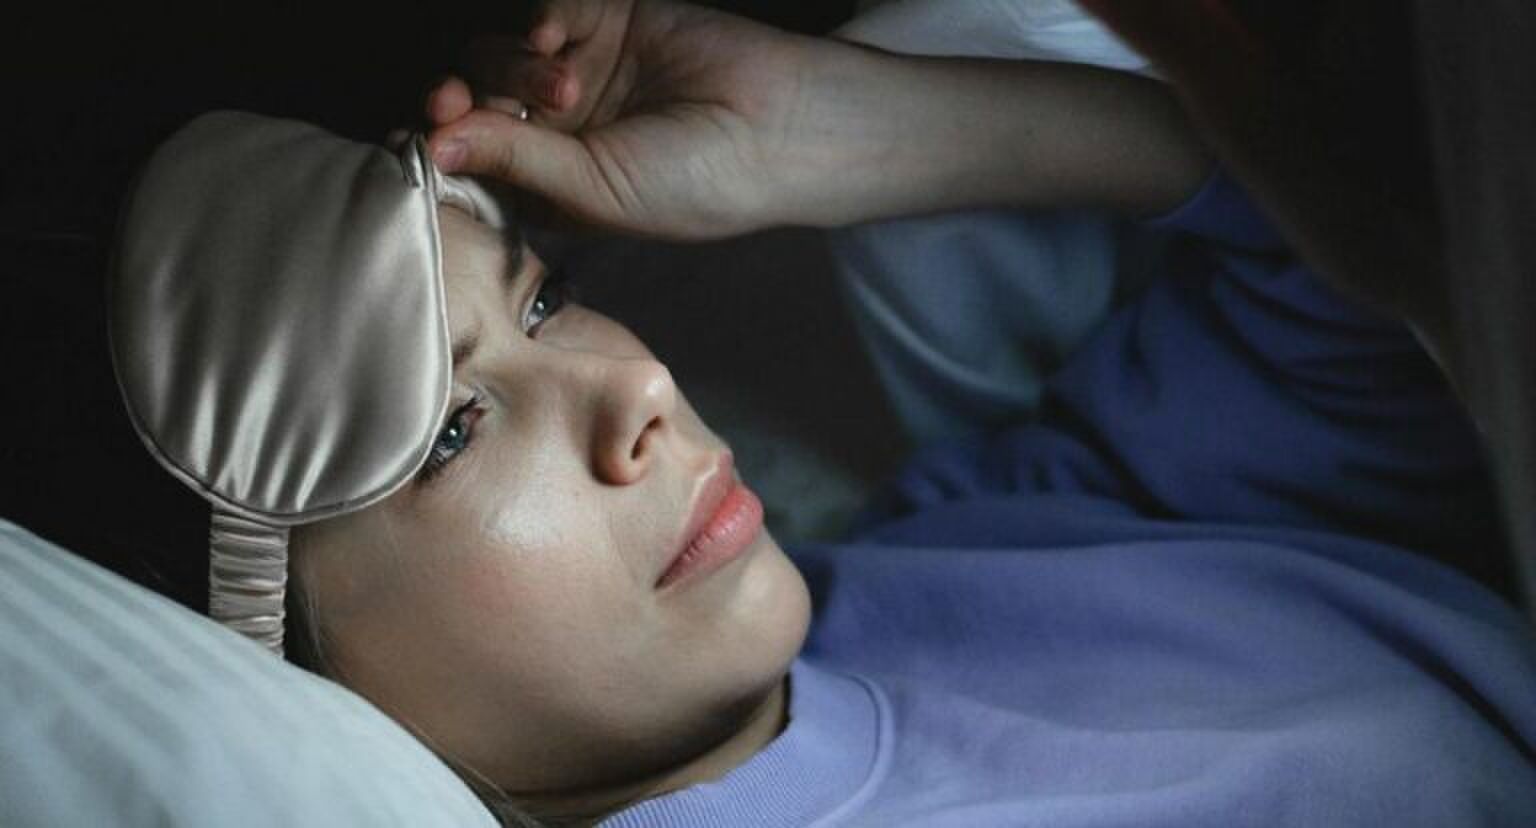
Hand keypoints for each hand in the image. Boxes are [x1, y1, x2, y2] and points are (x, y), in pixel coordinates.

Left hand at [427, 0, 810, 238]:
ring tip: (566, 84)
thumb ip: (514, 162)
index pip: (475, 160)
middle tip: (460, 101)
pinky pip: (552, 9)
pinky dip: (541, 17)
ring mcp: (584, 71)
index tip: (423, 136)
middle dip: (462, 99)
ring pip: (502, 52)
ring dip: (512, 64)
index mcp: (555, 185)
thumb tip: (430, 146)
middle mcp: (562, 129)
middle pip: (476, 100)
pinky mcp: (611, 19)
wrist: (780, 128)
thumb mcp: (595, 189)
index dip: (442, 145)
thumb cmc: (699, 184)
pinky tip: (558, 39)